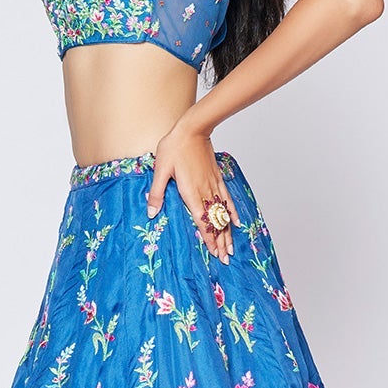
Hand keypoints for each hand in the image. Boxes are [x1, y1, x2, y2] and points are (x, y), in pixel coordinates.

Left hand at [145, 117, 241, 263]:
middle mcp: (205, 192)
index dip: (209, 239)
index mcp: (191, 193)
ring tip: (231, 248)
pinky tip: (235, 222)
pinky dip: (232, 212)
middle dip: (221, 242)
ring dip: (227, 232)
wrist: (192, 129)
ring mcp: (213, 185)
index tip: (214, 253)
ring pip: (222, 214)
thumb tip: (151, 213)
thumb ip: (156, 193)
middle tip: (225, 258)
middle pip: (215, 222)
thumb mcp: (160, 170)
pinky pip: (227, 199)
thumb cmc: (174, 147)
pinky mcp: (217, 178)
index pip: (202, 221)